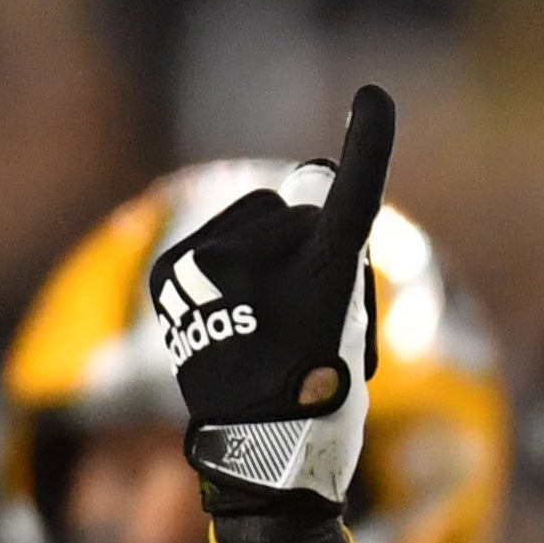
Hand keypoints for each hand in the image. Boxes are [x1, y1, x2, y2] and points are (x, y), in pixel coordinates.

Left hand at [154, 84, 394, 542]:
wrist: (257, 444)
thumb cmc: (320, 383)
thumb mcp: (351, 313)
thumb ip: (342, 239)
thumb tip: (312, 172)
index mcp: (316, 286)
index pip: (347, 207)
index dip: (368, 152)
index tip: (374, 97)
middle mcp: (255, 272)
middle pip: (298, 216)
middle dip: (309, 249)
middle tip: (311, 315)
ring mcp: (203, 272)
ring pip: (257, 222)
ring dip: (267, 256)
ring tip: (269, 318)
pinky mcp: (169, 275)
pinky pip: (218, 240)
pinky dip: (230, 264)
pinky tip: (234, 312)